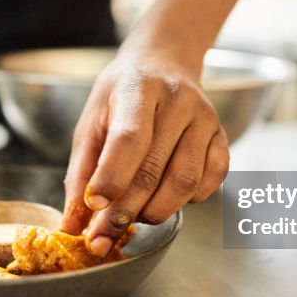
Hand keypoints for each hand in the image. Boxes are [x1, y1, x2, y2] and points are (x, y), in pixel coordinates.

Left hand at [62, 50, 229, 254]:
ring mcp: (205, 118)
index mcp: (139, 88)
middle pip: (154, 168)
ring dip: (156, 211)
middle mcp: (178, 101)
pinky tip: (165, 198)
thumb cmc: (122, 94)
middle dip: (126, 210)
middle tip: (104, 235)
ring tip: (134, 216)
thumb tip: (74, 224)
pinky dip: (187, 201)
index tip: (94, 207)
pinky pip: (211, 181)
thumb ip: (81, 172)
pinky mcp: (222, 136)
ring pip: (185, 181)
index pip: (129, 138)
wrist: (164, 62)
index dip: (112, 177)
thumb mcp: (92, 121)